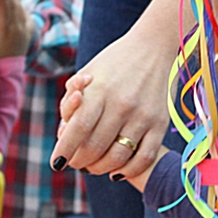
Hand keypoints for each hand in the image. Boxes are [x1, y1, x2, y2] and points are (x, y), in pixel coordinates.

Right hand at [0, 0, 30, 59]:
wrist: (9, 73)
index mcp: (4, 30)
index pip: (5, 8)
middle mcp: (17, 29)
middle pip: (14, 5)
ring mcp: (24, 31)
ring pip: (21, 9)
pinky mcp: (28, 34)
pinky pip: (27, 16)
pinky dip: (21, 8)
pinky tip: (16, 4)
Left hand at [50, 25, 173, 176]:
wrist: (154, 46)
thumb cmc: (114, 62)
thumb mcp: (88, 72)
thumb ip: (71, 100)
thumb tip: (64, 132)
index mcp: (99, 89)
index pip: (77, 128)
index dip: (65, 150)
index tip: (56, 163)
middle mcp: (121, 104)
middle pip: (94, 148)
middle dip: (80, 161)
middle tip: (76, 162)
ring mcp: (143, 115)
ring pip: (117, 157)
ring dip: (101, 168)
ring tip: (94, 166)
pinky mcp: (161, 123)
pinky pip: (144, 158)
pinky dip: (128, 170)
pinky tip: (117, 171)